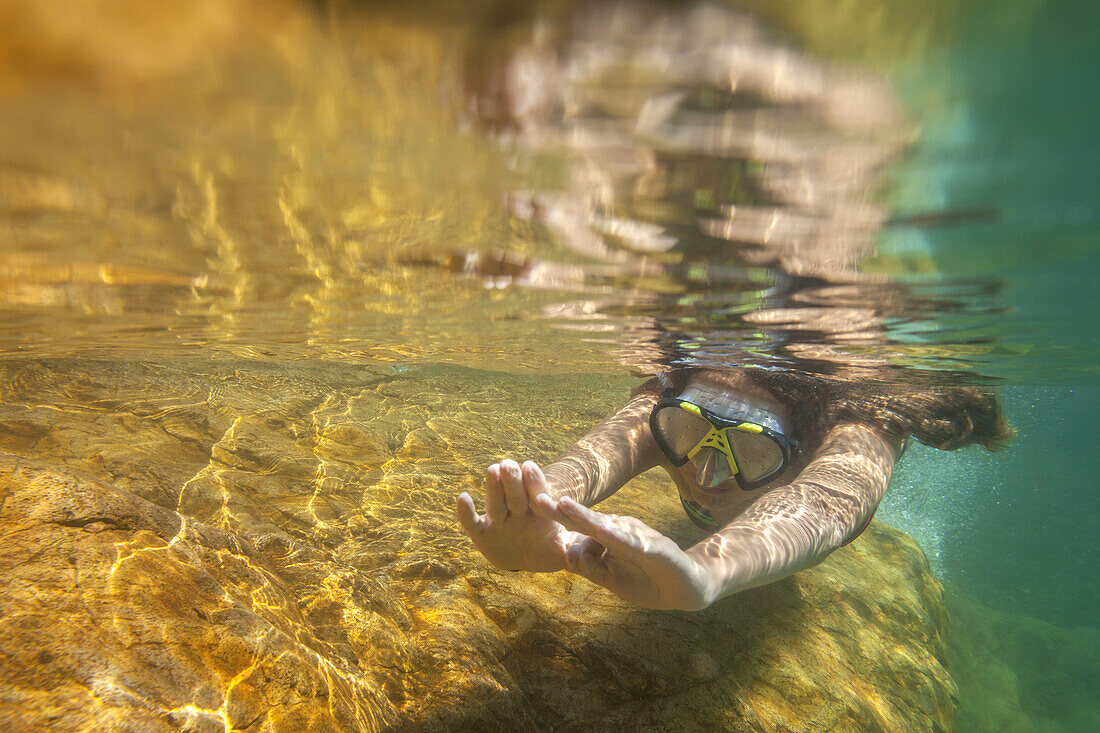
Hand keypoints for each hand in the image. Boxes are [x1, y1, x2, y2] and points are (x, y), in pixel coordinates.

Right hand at [456, 459, 579, 572]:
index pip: (537, 495)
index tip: (530, 466)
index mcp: (538, 512)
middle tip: (509, 464)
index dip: (533, 483)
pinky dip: (466, 512)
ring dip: (493, 488)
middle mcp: (517, 512)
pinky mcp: (483, 533)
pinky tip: (462, 497)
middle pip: (515, 495)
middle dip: (513, 481)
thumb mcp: (562, 551)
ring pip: (496, 504)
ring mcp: (499, 521)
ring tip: (491, 471)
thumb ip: (573, 550)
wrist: (525, 557)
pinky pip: (472, 523)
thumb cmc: (547, 549)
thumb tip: (588, 552)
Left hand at [533, 495, 715, 610]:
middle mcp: (621, 531)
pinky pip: (634, 543)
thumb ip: (587, 567)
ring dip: (585, 516)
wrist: (687, 588)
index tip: (530, 506)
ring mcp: (638, 537)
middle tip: (537, 498)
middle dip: (562, 510)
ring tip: (563, 506)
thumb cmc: (646, 579)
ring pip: (607, 527)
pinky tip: (605, 531)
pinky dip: (618, 537)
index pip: (578, 526)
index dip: (556, 516)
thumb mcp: (609, 578)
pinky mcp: (656, 549)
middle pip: (587, 520)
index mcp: (608, 537)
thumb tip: (564, 553)